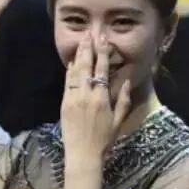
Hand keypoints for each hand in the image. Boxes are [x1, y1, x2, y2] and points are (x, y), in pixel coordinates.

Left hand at [61, 34, 130, 161]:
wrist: (82, 154)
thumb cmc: (104, 140)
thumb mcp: (119, 121)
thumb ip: (123, 100)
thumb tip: (125, 81)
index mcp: (101, 99)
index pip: (102, 71)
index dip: (102, 54)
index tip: (103, 40)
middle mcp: (86, 96)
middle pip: (86, 67)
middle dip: (87, 49)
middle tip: (88, 34)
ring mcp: (73, 99)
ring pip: (75, 73)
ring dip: (77, 57)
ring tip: (80, 42)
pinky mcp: (64, 104)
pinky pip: (67, 84)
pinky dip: (69, 72)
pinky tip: (71, 63)